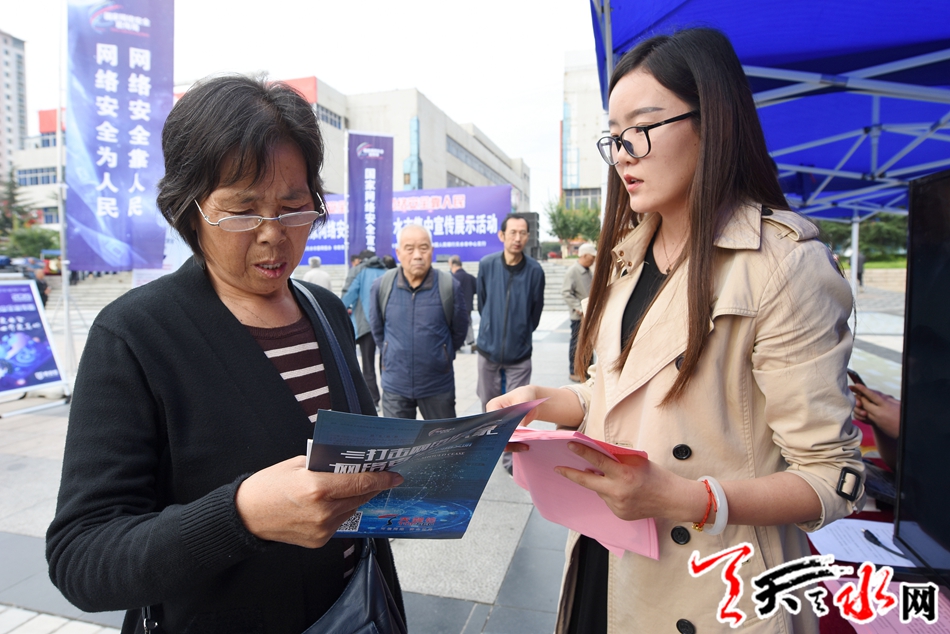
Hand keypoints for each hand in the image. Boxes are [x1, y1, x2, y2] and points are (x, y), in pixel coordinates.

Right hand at [235, 456, 402, 547]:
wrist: (247, 516)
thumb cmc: (268, 486)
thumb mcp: (297, 464)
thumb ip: (325, 464)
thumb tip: (348, 463)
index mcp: (317, 488)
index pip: (359, 482)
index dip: (381, 478)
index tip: (394, 475)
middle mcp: (323, 511)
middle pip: (360, 497)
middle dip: (373, 486)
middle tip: (382, 475)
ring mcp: (322, 529)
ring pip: (352, 509)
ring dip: (357, 498)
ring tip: (359, 486)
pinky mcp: (319, 540)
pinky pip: (339, 521)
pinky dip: (341, 510)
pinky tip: (335, 502)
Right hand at [488, 386, 539, 452]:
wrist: (532, 400)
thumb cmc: (526, 396)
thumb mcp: (523, 402)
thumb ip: (519, 416)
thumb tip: (517, 432)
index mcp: (493, 406)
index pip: (491, 421)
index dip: (497, 431)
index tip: (509, 438)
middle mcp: (493, 417)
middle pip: (494, 433)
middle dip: (505, 441)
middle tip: (518, 444)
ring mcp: (499, 426)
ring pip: (501, 440)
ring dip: (512, 445)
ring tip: (524, 446)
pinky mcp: (506, 432)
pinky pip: (508, 442)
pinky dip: (516, 445)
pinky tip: (525, 446)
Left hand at [554, 442, 696, 521]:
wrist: (672, 499)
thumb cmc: (656, 476)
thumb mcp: (636, 461)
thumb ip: (616, 459)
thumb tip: (595, 457)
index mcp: (624, 474)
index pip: (597, 461)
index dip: (582, 452)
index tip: (570, 445)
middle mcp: (618, 492)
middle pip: (587, 482)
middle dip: (571, 474)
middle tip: (558, 468)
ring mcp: (617, 506)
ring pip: (599, 491)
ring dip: (602, 484)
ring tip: (620, 480)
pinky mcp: (619, 514)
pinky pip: (608, 501)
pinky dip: (611, 494)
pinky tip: (625, 493)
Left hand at [849, 384, 900, 438]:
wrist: (905, 431)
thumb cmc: (903, 415)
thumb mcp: (898, 404)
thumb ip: (887, 398)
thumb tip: (878, 393)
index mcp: (886, 406)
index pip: (872, 396)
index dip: (864, 390)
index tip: (857, 385)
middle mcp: (879, 413)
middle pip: (864, 403)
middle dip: (859, 397)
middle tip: (855, 392)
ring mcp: (876, 420)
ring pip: (862, 411)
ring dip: (858, 406)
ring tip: (858, 401)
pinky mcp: (875, 425)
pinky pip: (863, 419)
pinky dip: (860, 414)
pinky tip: (860, 410)